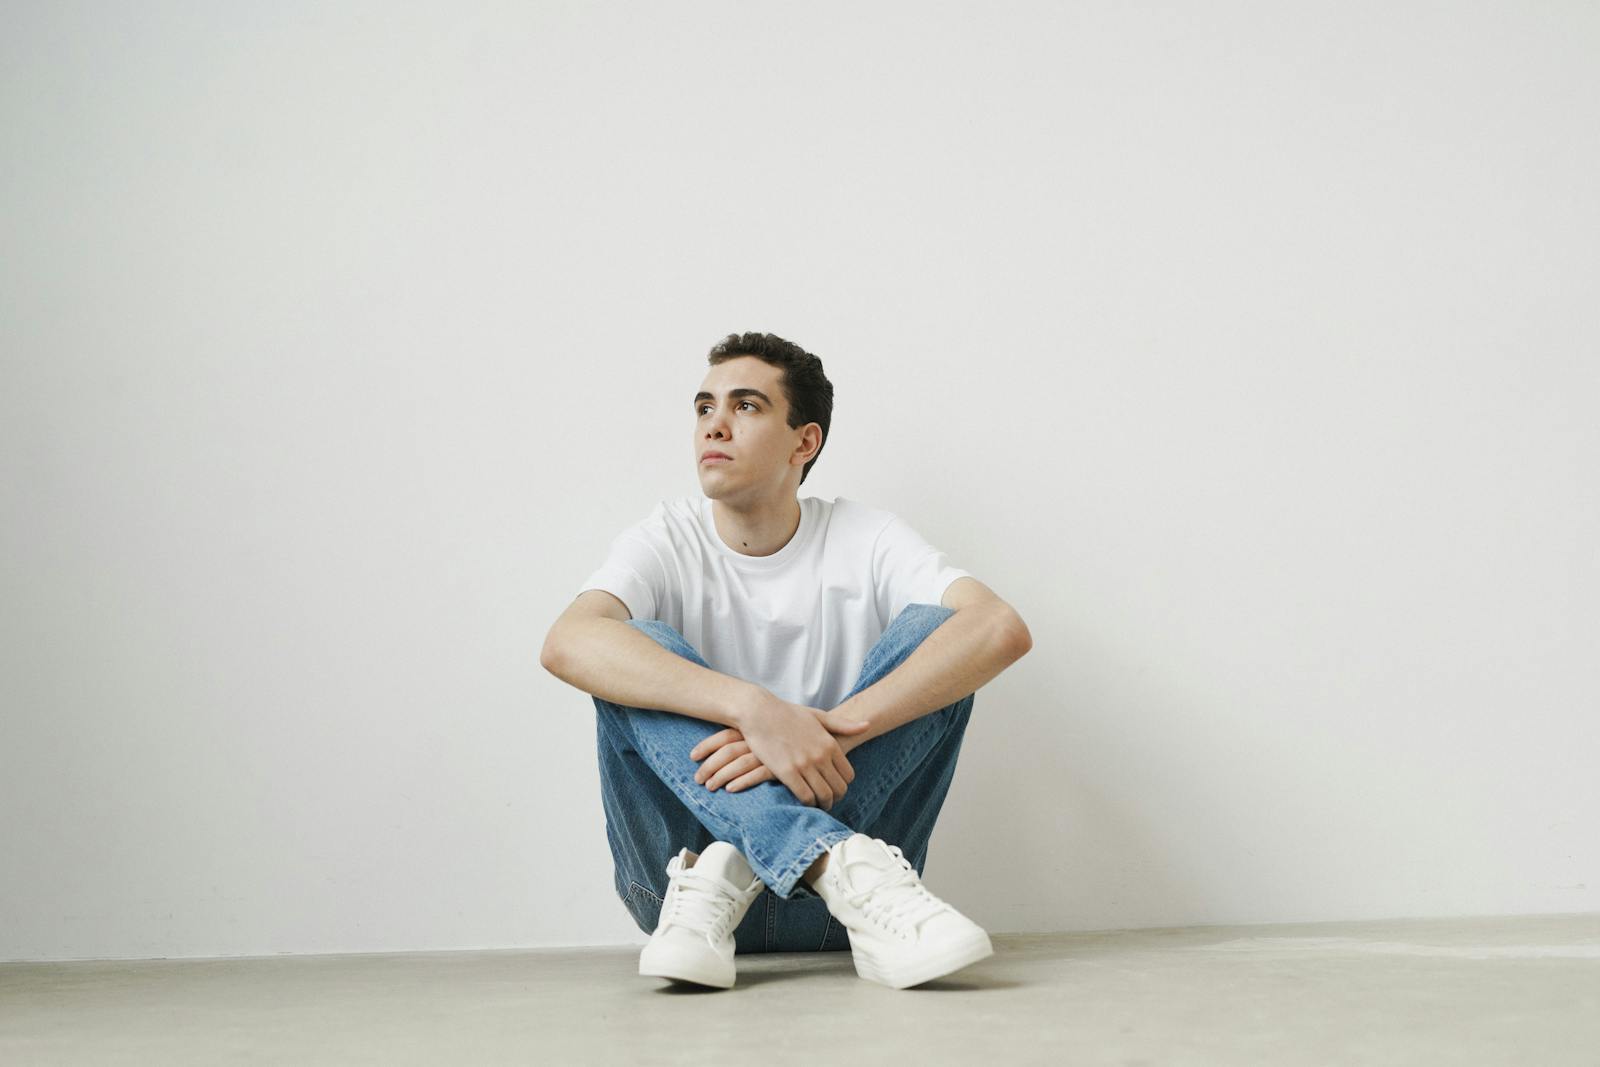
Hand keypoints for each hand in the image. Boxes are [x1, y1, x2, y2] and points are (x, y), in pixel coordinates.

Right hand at [691, 693, 869, 808]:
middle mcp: (820, 755)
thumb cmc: (787, 713)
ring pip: (823, 795)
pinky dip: (807, 803)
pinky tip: (804, 802)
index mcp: (830, 743)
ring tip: (817, 805)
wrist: (759, 712)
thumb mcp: (818, 716)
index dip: (843, 785)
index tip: (835, 788)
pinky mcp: (787, 772)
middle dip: (835, 798)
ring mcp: (804, 764)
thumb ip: (843, 725)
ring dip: (823, 804)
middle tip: (828, 801)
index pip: (848, 775)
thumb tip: (867, 726)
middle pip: (839, 788)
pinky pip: (805, 796)